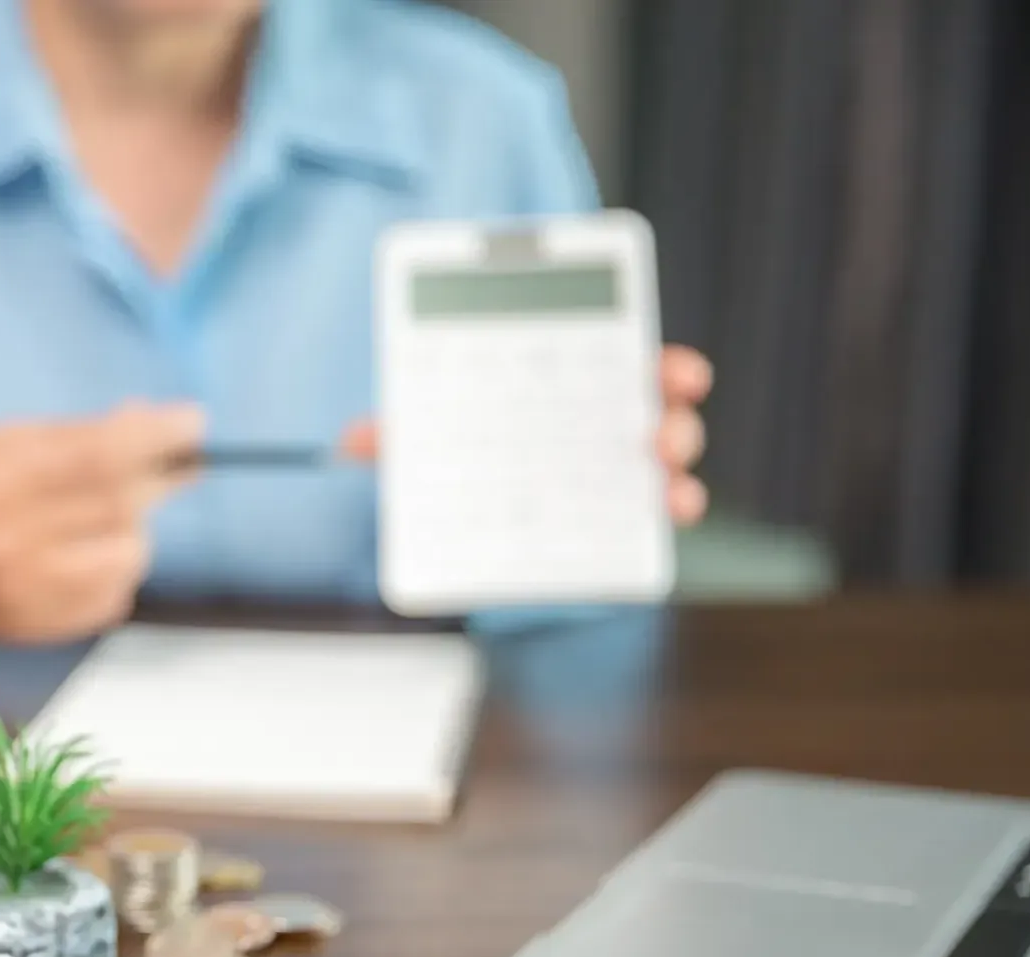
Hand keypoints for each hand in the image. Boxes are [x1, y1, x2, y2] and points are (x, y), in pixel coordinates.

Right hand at [0, 401, 202, 644]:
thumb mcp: (10, 443)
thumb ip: (82, 433)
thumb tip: (155, 419)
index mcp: (0, 482)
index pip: (97, 458)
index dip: (154, 438)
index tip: (192, 422)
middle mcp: (13, 541)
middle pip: (119, 505)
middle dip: (158, 478)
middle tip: (175, 462)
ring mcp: (29, 590)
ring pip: (128, 555)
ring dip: (135, 529)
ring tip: (104, 518)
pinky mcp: (42, 625)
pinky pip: (116, 595)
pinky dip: (118, 569)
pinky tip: (86, 555)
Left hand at [339, 344, 712, 525]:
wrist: (462, 501)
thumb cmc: (462, 440)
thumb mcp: (428, 434)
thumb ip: (395, 435)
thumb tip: (349, 443)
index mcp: (576, 383)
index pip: (633, 364)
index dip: (667, 367)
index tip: (679, 373)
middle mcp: (609, 422)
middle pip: (663, 413)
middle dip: (674, 421)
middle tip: (657, 435)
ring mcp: (617, 471)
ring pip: (668, 465)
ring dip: (678, 473)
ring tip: (665, 485)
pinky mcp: (617, 516)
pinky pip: (652, 514)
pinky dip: (668, 513)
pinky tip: (666, 519)